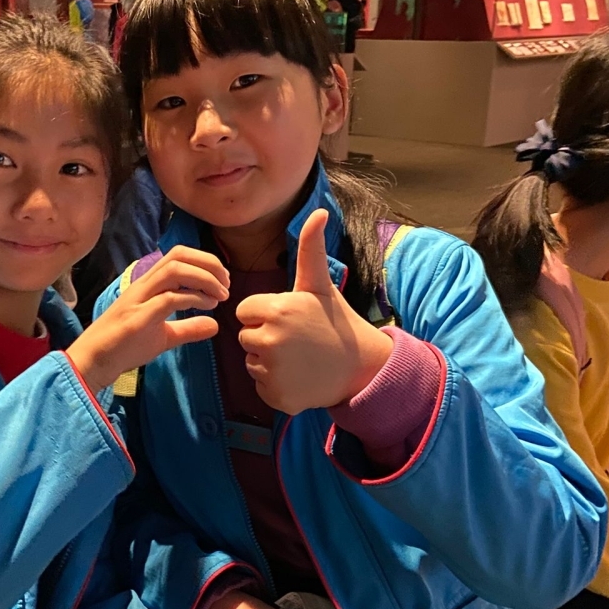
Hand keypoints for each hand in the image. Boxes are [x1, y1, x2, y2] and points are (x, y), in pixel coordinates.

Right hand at [67, 246, 229, 391]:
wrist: (95, 362)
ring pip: (174, 270)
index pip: (177, 256)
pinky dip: (194, 298)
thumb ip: (188, 329)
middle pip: (178, 255)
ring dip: (204, 278)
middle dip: (208, 264)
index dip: (205, 261)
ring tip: (220, 295)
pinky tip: (207, 307)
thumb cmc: (125, 347)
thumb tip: (215, 325)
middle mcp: (143, 285)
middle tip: (226, 284)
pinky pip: (169, 298)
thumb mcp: (164, 337)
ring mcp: (139, 299)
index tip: (222, 281)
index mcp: (148, 285)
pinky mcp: (139, 317)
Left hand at [235, 209, 392, 413]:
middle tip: (298, 341)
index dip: (266, 314)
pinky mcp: (277, 397)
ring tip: (300, 359)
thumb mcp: (320, 286)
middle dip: (266, 338)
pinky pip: (261, 387)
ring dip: (269, 362)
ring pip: (251, 362)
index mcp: (277, 310)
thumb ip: (310, 249)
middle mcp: (271, 340)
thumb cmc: (336, 322)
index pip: (245, 311)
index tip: (291, 319)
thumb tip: (319, 211)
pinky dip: (276, 386)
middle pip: (245, 337)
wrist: (362, 367)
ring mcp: (273, 371)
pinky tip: (300, 379)